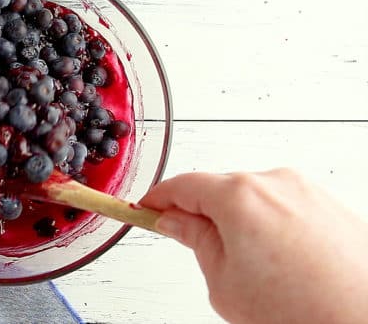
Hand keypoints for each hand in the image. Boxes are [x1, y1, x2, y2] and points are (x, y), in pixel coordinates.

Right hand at [140, 169, 367, 323]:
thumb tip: (176, 221)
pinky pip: (285, 207)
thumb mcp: (224, 281)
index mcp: (239, 196)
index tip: (147, 209)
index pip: (182, 185)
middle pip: (220, 189)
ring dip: (241, 223)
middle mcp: (274, 182)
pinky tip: (281, 265)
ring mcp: (306, 191)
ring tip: (253, 270)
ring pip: (254, 199)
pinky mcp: (330, 205)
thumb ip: (195, 240)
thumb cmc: (302, 311)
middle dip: (203, 214)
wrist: (366, 320)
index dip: (158, 199)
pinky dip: (272, 227)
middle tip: (198, 249)